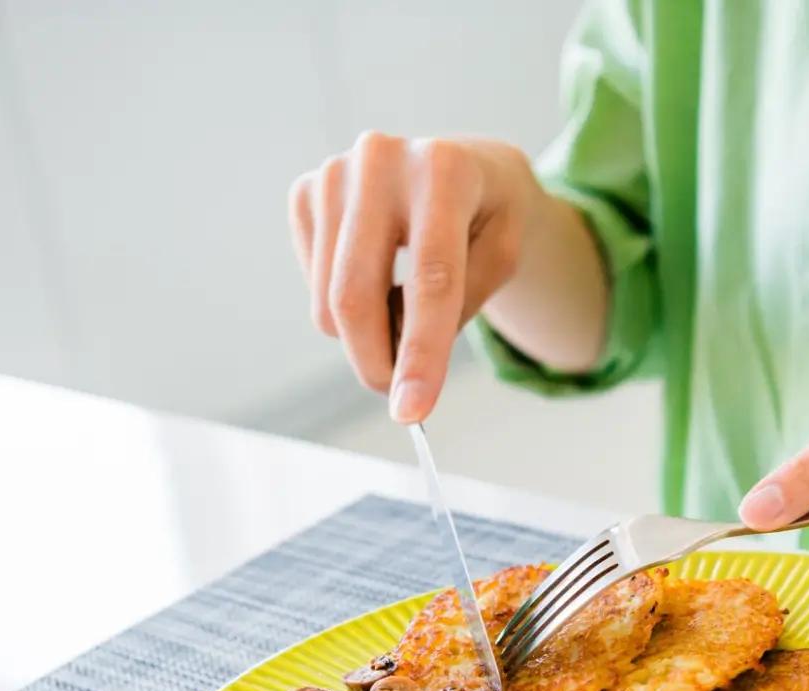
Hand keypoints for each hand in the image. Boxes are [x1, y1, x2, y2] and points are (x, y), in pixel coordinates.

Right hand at [289, 135, 540, 421]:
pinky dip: (345, 306)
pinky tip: (378, 277)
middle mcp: (380, 160)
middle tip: (401, 397)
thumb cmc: (487, 217)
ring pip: (328, 301)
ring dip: (365, 337)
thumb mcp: (503, 258)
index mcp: (443, 170)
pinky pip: (314, 285)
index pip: (430, 280)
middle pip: (356, 295)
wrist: (460, 162)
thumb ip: (458, 309)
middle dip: (376, 363)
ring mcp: (333, 173)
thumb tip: (400, 368)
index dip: (420, 353)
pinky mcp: (305, 193)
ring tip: (404, 315)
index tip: (411, 412)